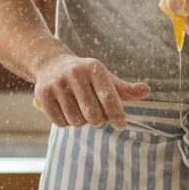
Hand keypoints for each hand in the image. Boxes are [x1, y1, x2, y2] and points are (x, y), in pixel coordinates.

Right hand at [33, 55, 150, 129]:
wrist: (53, 64)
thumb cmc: (87, 77)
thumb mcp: (106, 79)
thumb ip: (125, 89)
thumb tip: (146, 90)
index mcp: (94, 68)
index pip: (109, 97)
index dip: (117, 114)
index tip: (122, 125)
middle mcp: (75, 73)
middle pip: (93, 114)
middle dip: (98, 120)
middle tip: (97, 117)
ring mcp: (57, 83)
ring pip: (76, 120)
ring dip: (81, 122)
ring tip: (81, 112)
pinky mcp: (42, 94)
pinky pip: (59, 122)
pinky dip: (66, 123)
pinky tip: (67, 112)